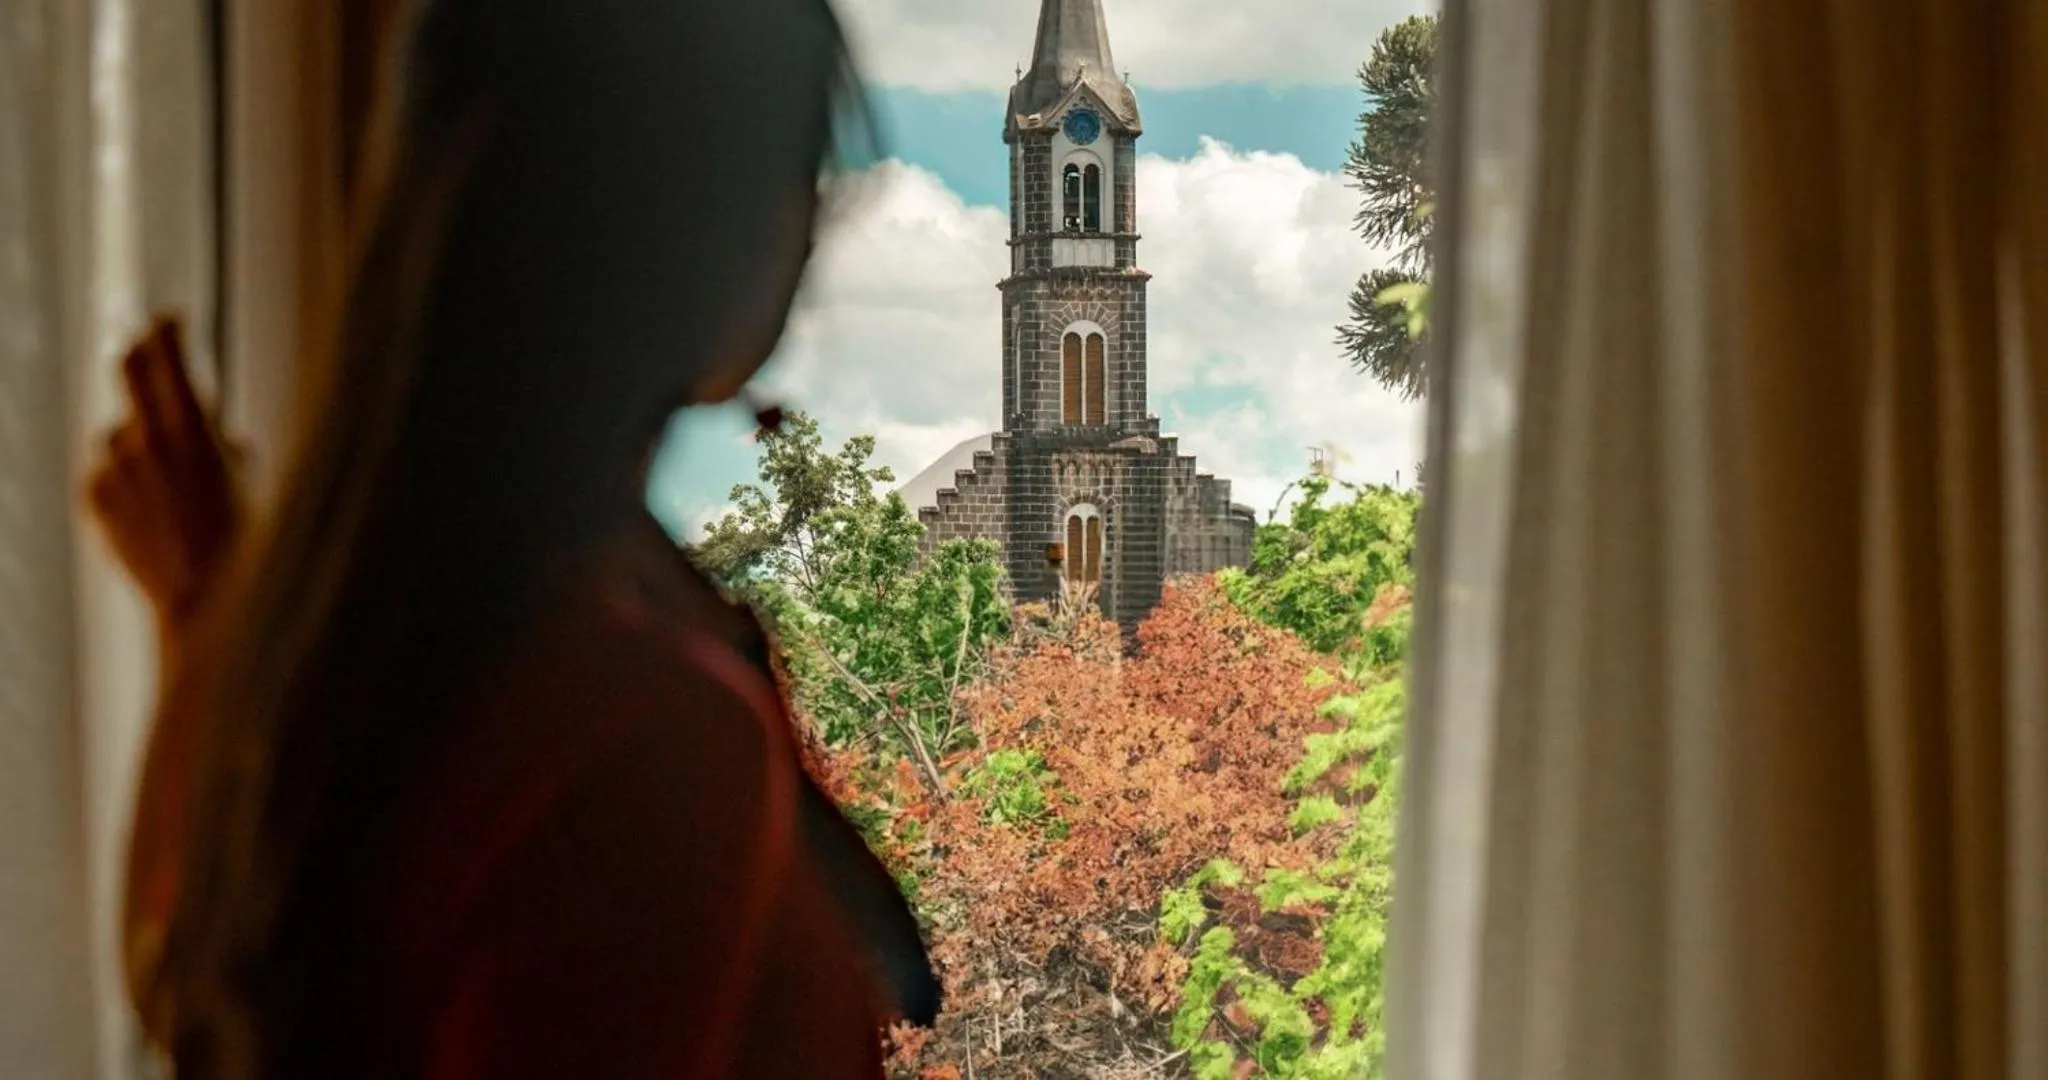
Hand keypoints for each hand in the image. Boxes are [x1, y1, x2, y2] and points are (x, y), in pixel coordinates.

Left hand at [83, 318, 244, 633]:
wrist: (206, 602)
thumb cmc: (244, 545)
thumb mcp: (250, 481)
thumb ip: (228, 446)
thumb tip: (225, 435)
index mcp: (192, 428)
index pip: (165, 351)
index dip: (168, 327)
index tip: (172, 319)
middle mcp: (145, 440)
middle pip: (126, 368)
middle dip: (140, 355)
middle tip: (152, 353)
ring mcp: (113, 469)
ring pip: (119, 428)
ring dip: (140, 435)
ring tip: (171, 475)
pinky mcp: (94, 498)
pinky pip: (105, 469)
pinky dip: (126, 475)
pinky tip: (153, 506)